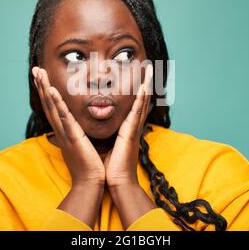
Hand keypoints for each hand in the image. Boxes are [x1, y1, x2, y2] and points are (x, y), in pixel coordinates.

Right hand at [32, 66, 105, 187]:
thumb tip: (80, 127)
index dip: (47, 92)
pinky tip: (52, 90)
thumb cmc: (89, 164)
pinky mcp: (72, 136)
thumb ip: (79, 133)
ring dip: (45, 88)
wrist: (91, 182)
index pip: (53, 107)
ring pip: (52, 106)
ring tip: (39, 73)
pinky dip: (56, 103)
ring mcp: (65, 132)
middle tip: (35, 69)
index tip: (43, 77)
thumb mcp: (83, 144)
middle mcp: (61, 130)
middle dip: (41, 85)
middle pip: (48, 103)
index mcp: (65, 130)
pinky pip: (63, 117)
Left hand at [103, 64, 152, 187]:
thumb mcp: (108, 145)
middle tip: (150, 67)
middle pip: (141, 100)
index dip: (137, 91)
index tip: (138, 77)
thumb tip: (98, 127)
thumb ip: (107, 134)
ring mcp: (134, 128)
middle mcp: (133, 126)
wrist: (117, 181)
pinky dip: (142, 98)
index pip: (134, 105)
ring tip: (150, 69)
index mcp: (127, 128)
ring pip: (142, 101)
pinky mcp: (131, 132)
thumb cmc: (111, 167)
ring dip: (147, 85)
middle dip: (146, 83)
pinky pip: (137, 111)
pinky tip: (145, 86)